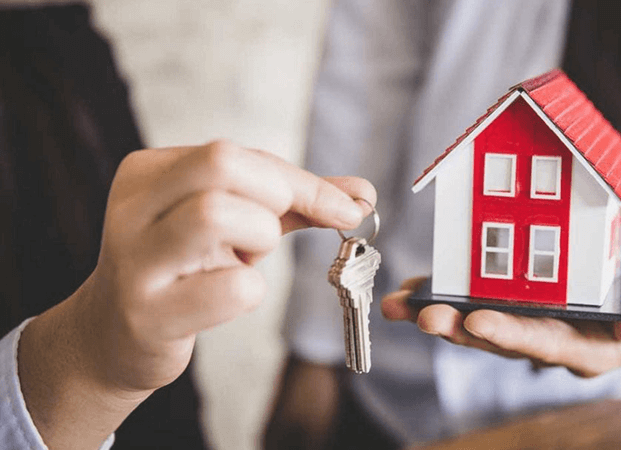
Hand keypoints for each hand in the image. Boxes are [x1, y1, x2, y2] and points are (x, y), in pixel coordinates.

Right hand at [18, 140, 375, 447]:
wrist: (116, 337)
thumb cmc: (186, 271)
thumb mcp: (235, 224)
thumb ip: (295, 202)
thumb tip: (362, 194)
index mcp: (150, 172)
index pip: (236, 153)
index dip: (301, 180)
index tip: (346, 207)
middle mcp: (132, 207)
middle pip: (222, 163)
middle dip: (274, 196)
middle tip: (271, 232)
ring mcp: (134, 261)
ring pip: (215, 214)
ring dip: (259, 238)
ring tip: (243, 260)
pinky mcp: (147, 314)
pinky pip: (232, 287)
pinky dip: (250, 291)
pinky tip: (226, 298)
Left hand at [382, 263, 620, 376]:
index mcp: (588, 349)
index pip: (546, 344)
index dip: (511, 334)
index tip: (478, 321)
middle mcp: (551, 344)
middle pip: (501, 340)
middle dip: (460, 330)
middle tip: (423, 318)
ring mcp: (532, 327)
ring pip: (480, 325)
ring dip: (440, 316)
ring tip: (401, 306)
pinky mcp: (518, 307)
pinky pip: (476, 304)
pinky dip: (445, 297)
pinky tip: (414, 291)